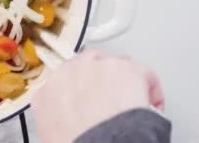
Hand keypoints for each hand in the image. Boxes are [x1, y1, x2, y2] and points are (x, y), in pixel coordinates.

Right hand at [32, 50, 163, 142]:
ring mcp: (97, 66)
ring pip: (115, 67)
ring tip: (132, 106)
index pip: (63, 84)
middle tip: (111, 105)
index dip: (80, 95)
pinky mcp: (125, 68)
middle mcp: (69, 72)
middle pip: (88, 68)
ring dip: (123, 84)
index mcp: (47, 92)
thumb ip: (55, 120)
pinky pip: (143, 74)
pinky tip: (151, 105)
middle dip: (101, 83)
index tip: (89, 105)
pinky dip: (149, 89)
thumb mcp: (51, 133)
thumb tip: (66, 127)